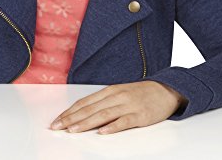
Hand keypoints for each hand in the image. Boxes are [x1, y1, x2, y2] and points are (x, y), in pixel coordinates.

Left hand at [50, 80, 187, 134]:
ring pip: (103, 114)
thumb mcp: (119, 93)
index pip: (84, 102)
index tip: (56, 120)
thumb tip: (82, 113)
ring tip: (72, 130)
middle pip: (90, 108)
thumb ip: (102, 102)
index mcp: (109, 91)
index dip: (69, 111)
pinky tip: (102, 132)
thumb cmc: (140, 94)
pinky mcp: (140, 115)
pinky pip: (124, 121)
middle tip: (57, 126)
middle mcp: (116, 96)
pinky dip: (112, 127)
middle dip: (71, 118)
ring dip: (86, 123)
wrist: (165, 90)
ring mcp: (128, 105)